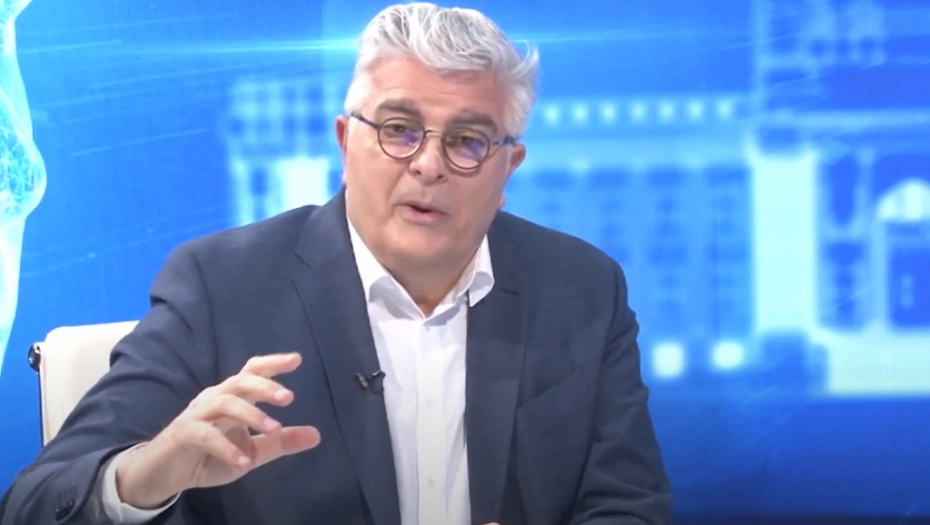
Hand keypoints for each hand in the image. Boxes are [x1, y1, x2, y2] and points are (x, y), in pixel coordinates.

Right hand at [116, 353, 320, 507]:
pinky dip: (227, 448)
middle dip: (265, 386)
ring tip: (274, 428)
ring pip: (225, 403)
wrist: (166, 474)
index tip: (297, 359)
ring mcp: (197, 414)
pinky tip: (244, 462)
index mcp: (232, 397)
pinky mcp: (183, 434)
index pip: (253, 372)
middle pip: (240, 381)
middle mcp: (215, 398)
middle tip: (289, 397)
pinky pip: (206, 435)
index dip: (273, 363)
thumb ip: (280, 442)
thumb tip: (317, 435)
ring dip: (251, 415)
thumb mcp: (252, 451)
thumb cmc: (211, 455)